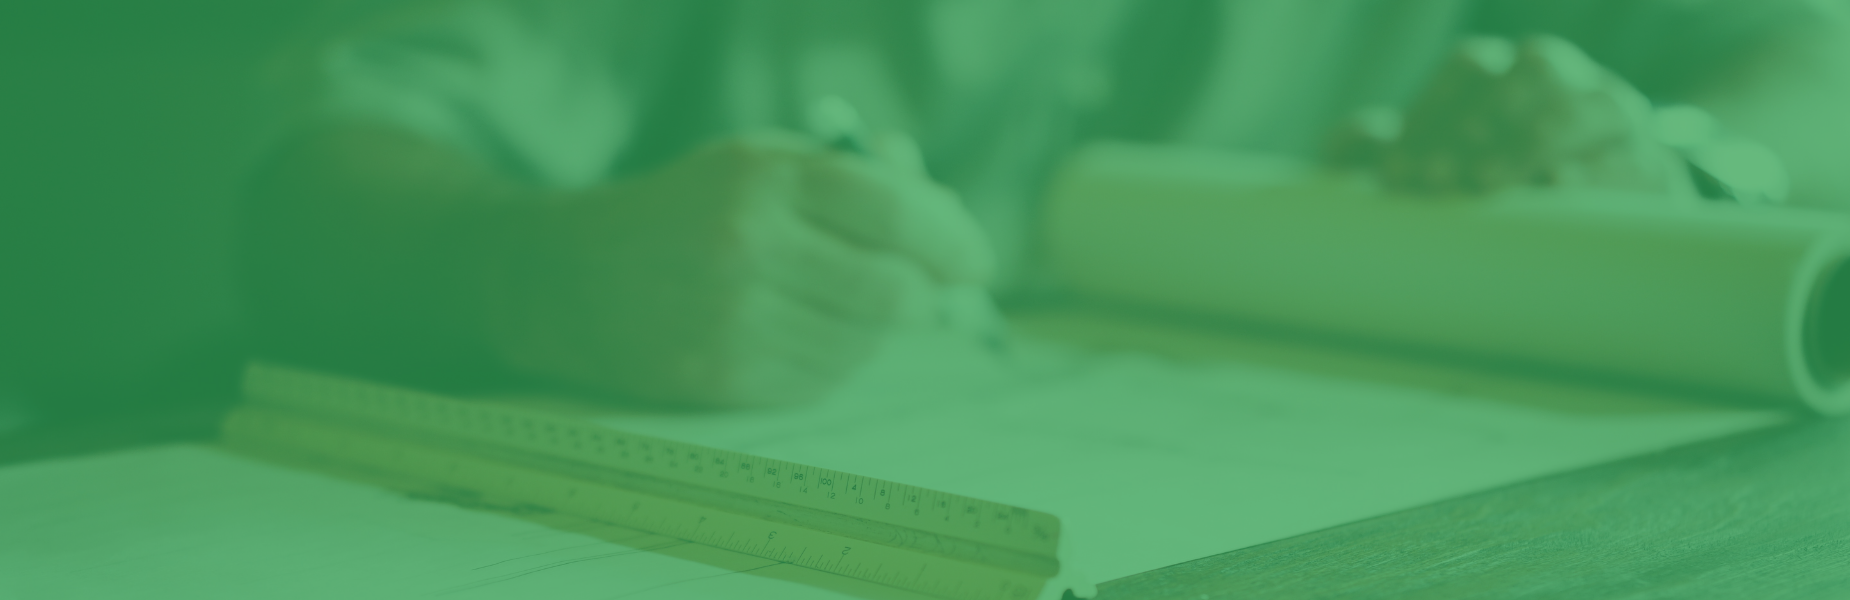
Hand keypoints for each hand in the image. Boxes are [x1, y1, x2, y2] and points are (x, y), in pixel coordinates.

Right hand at [487, 132, 992, 406]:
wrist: (565, 277)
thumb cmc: (684, 212)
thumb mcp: (758, 163)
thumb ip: (854, 177)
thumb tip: (947, 213)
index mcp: (763, 178)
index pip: (896, 213)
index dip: (953, 241)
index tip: (976, 261)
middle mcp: (747, 247)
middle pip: (894, 292)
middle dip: (926, 297)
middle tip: (930, 292)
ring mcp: (731, 321)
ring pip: (863, 344)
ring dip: (876, 330)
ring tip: (843, 303)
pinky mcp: (719, 379)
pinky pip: (821, 381)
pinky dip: (833, 360)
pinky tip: (803, 333)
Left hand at [1338, 36, 1693, 198]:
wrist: (1587, 214)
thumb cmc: (1479, 182)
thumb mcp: (1424, 164)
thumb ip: (1381, 149)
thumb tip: (1361, 135)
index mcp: (1503, 71)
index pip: (1469, 69)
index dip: (1432, 114)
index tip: (1399, 172)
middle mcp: (1562, 77)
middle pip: (1530, 73)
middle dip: (1481, 123)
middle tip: (1440, 179)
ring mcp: (1614, 113)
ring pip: (1588, 104)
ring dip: (1535, 140)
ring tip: (1491, 183)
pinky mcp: (1653, 161)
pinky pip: (1633, 157)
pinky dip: (1597, 173)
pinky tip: (1559, 191)